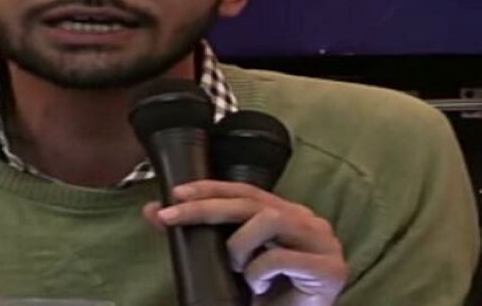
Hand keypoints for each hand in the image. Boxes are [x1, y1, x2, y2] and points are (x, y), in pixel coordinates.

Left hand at [143, 180, 347, 305]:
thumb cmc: (267, 296)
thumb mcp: (230, 260)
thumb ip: (198, 235)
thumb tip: (152, 211)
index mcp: (286, 213)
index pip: (244, 190)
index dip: (209, 188)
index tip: (175, 194)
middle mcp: (306, 220)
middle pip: (250, 201)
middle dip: (205, 207)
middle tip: (171, 217)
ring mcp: (322, 242)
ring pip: (268, 220)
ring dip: (238, 245)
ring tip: (236, 269)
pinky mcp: (330, 269)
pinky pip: (281, 258)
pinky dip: (259, 272)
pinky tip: (260, 287)